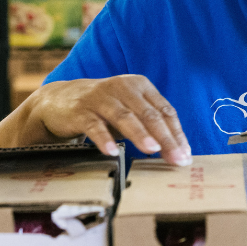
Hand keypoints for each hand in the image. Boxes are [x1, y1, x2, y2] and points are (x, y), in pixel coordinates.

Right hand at [23, 75, 190, 165]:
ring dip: (140, 134)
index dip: (177, 133)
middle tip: (176, 158)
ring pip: (125, 117)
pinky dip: (104, 138)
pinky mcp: (81, 110)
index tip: (185, 154)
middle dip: (166, 138)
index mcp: (141, 86)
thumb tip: (175, 153)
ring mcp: (101, 98)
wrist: (60, 100)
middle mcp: (123, 88)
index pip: (165, 111)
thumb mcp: (130, 111)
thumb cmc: (104, 108)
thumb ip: (150, 126)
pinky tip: (112, 151)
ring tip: (152, 150)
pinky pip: (94, 125)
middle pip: (149, 115)